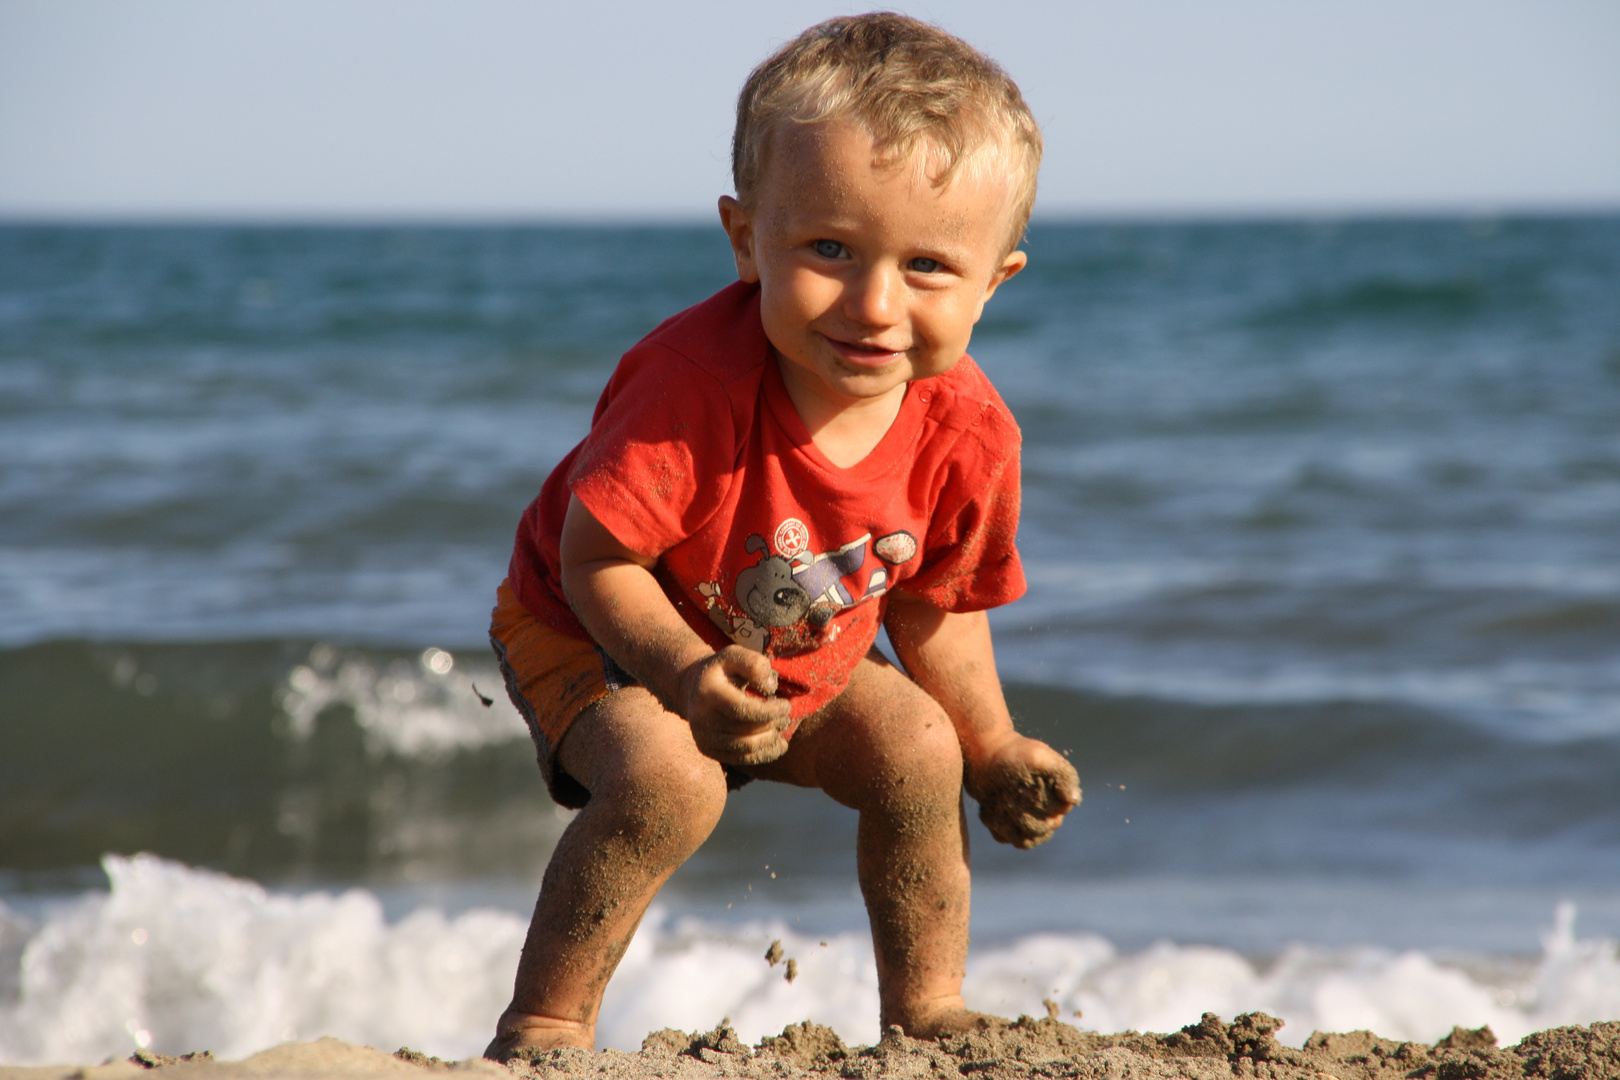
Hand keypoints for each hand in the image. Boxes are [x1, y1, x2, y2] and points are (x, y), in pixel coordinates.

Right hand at [677, 646, 792, 765]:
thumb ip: (754, 663)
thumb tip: (770, 688)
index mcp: (708, 693)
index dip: (770, 711)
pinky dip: (764, 754)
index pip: (744, 710)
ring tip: (782, 727)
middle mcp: (701, 719)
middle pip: (746, 731)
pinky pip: (741, 759)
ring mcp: (703, 737)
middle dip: (773, 725)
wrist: (693, 687)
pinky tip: (779, 744)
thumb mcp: (734, 655)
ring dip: (771, 740)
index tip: (786, 705)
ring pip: (746, 748)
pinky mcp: (708, 750)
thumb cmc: (721, 670)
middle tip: (786, 716)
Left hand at [964, 734, 1080, 848]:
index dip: (1043, 810)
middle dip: (1025, 817)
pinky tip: (990, 808)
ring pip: (1022, 839)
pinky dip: (997, 827)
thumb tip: (1074, 799)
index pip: (1054, 821)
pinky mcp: (1003, 819)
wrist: (985, 749)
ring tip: (999, 803)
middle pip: (1038, 831)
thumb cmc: (1013, 752)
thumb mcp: (1039, 757)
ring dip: (1010, 825)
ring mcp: (1021, 816)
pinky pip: (1003, 837)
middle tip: (1011, 795)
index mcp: (1056, 799)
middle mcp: (1041, 810)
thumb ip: (1062, 774)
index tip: (1031, 790)